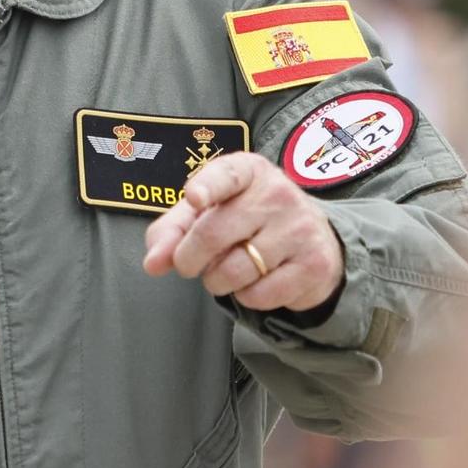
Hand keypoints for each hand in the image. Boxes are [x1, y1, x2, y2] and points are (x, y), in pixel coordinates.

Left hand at [141, 151, 345, 311]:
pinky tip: (255, 281)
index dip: (207, 187)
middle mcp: (277, 193)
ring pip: (234, 271)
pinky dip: (246, 296)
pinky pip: (259, 294)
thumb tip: (153, 263)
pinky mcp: (313, 264)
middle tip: (188, 264)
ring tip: (225, 270)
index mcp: (248, 170)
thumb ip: (172, 232)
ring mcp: (299, 228)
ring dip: (216, 281)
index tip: (193, 197)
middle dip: (188, 259)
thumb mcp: (208, 212)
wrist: (311, 238)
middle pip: (213, 234)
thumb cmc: (246, 219)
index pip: (226, 174)